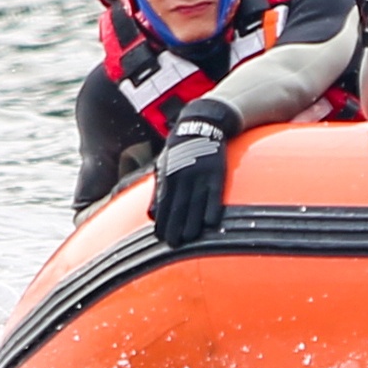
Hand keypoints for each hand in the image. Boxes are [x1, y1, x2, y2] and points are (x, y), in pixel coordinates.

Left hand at [144, 110, 232, 248]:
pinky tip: (210, 223)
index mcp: (168, 175)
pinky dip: (211, 208)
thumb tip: (151, 214)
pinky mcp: (216, 171)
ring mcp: (199, 174)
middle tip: (173, 244)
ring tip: (189, 239)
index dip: (162, 222)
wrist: (202, 122)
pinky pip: (214, 193)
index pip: (164, 203)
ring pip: (194, 203)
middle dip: (174, 227)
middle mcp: (182, 176)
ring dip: (191, 223)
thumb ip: (159, 188)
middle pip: (177, 207)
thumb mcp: (165, 163)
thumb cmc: (181, 147)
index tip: (160, 238)